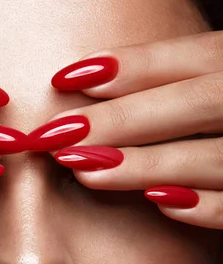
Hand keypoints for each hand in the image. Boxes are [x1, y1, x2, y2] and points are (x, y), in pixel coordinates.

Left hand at [29, 31, 222, 229]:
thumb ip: (187, 90)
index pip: (194, 57)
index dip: (131, 66)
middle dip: (124, 118)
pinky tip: (162, 206)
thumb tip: (103, 82)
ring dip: (150, 163)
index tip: (64, 79)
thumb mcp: (221, 95)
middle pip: (198, 101)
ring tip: (87, 171)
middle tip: (58, 135)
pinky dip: (209, 206)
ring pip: (217, 154)